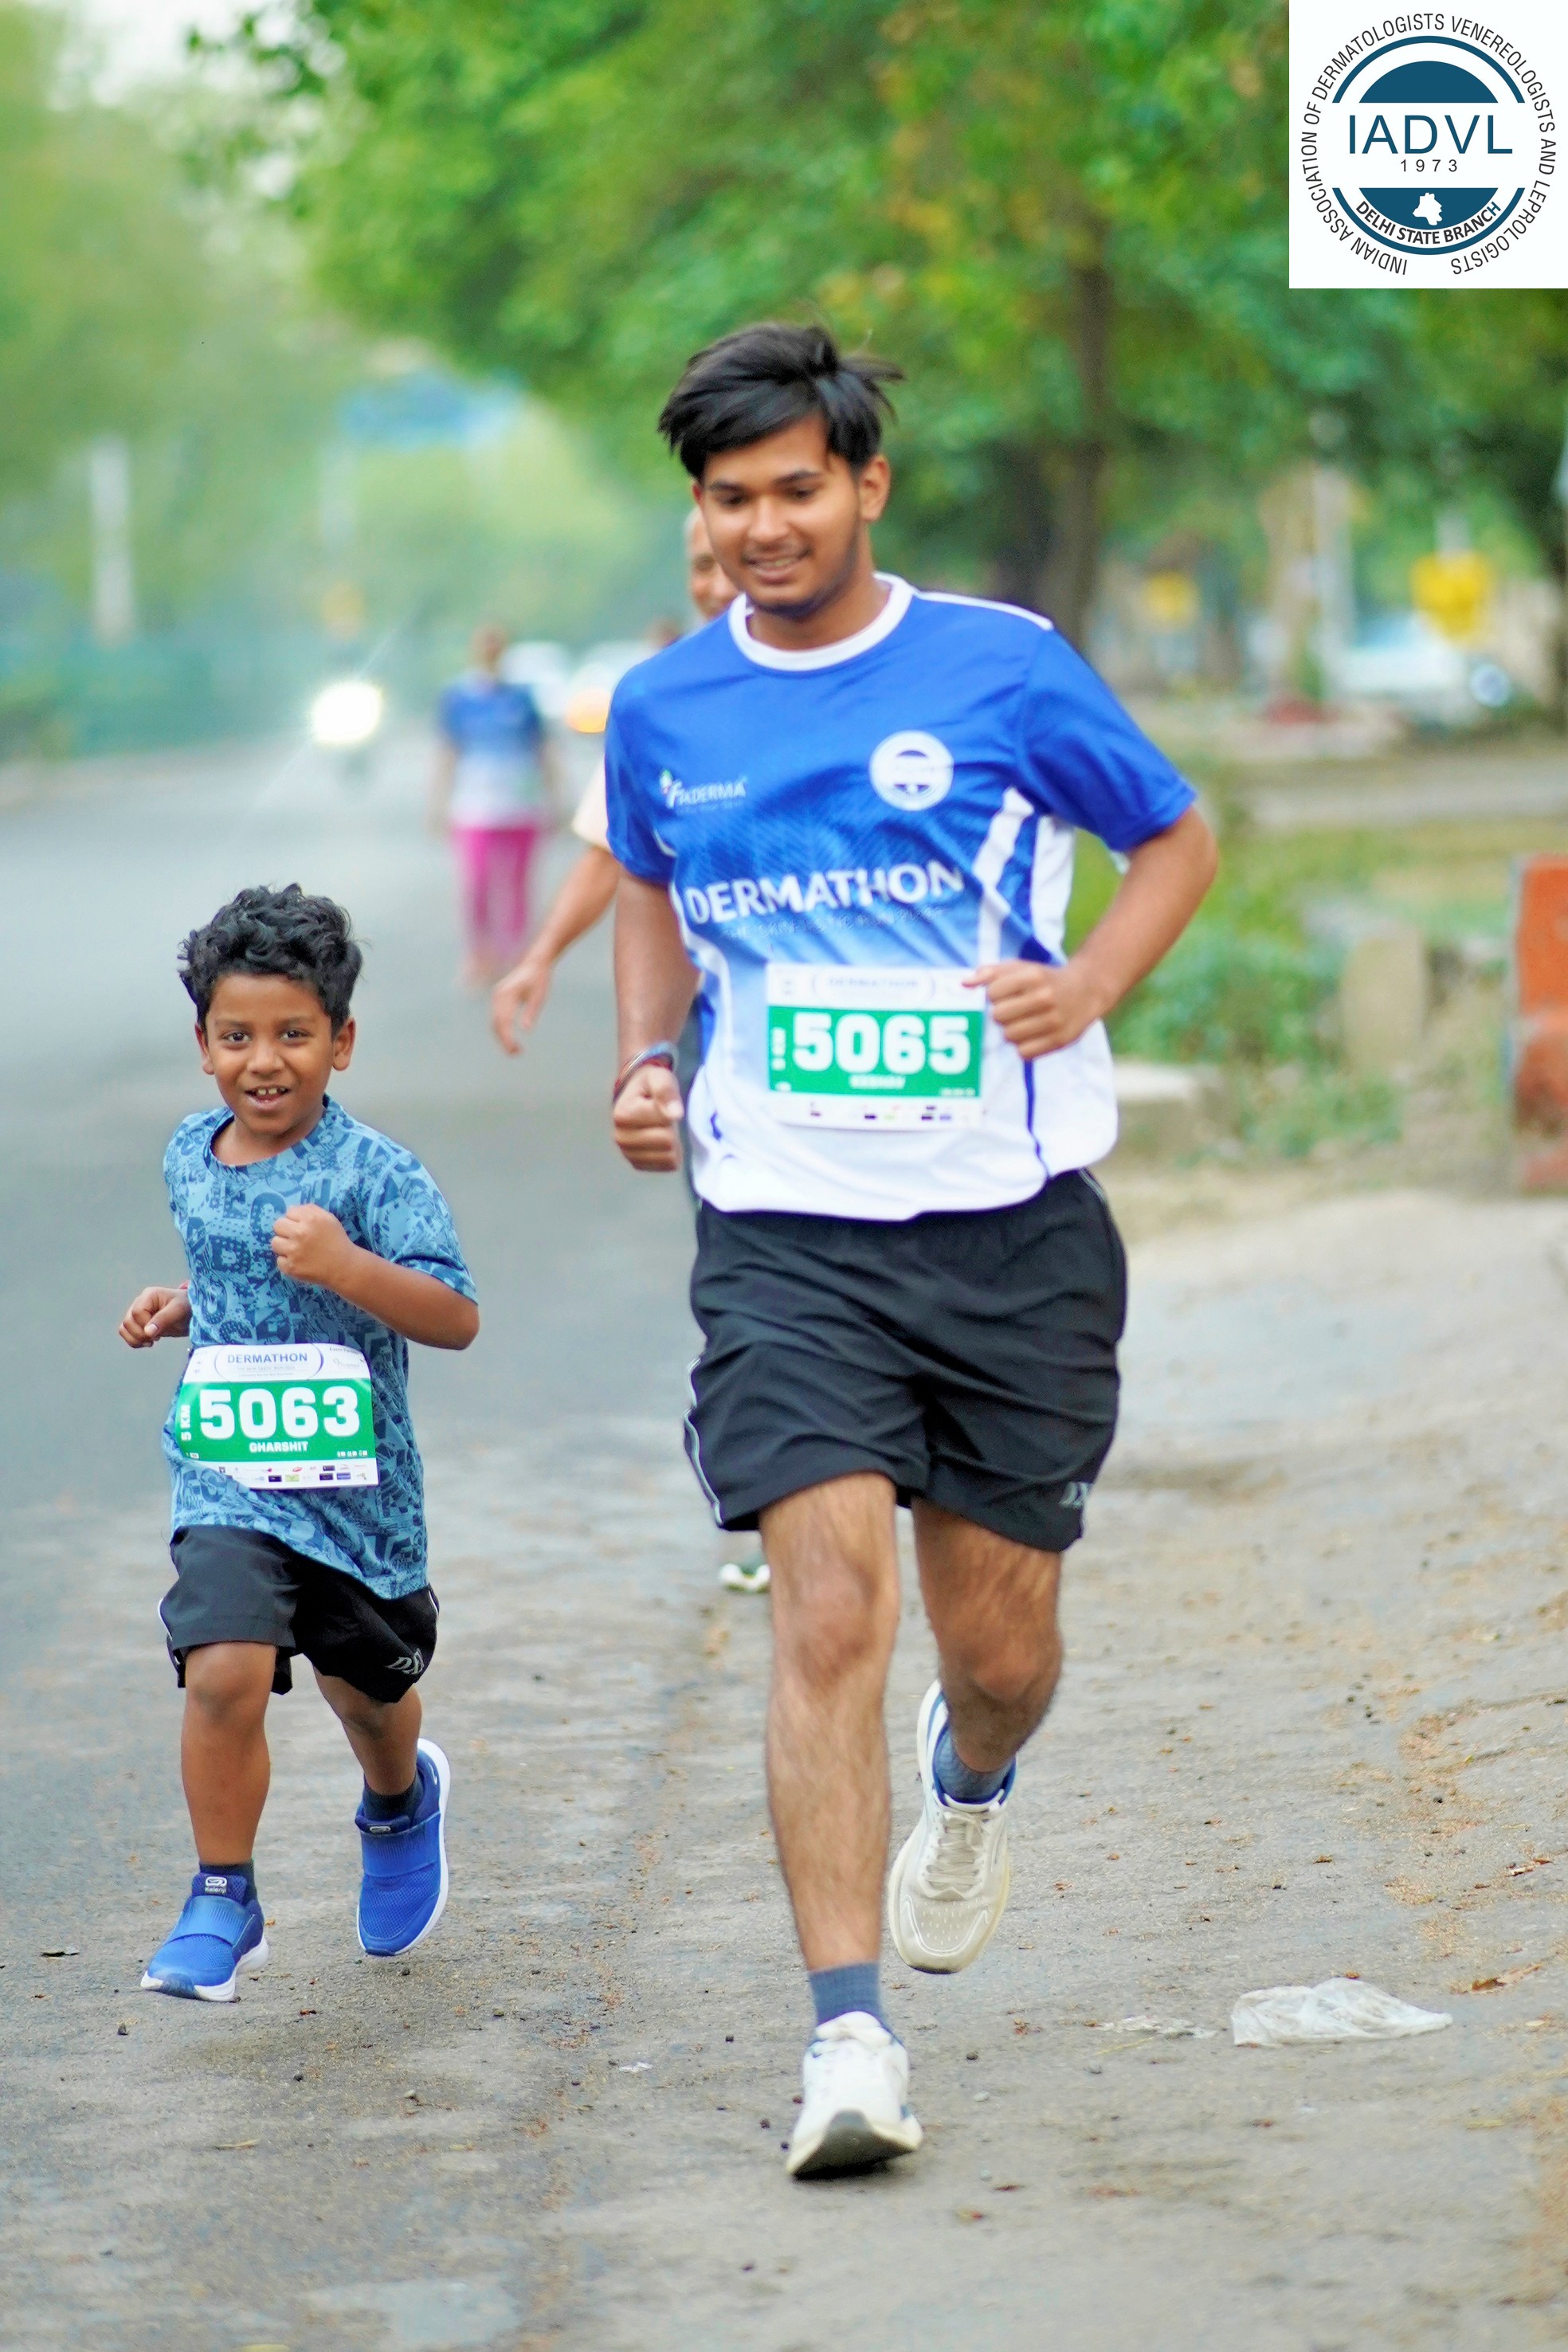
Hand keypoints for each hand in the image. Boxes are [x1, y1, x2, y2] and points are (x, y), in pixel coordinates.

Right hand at [119, 1284, 189, 1348]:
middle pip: (128, 1321)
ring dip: (136, 1339)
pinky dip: (134, 1341)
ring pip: (124, 1328)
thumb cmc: (187, 1307)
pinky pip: (126, 1333)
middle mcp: (140, 1303)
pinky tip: (148, 1343)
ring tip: (151, 1342)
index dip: (145, 1324)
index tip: (159, 1331)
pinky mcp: (138, 1323)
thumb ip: (163, 1319)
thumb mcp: (178, 1310)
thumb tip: (147, 1332)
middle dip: (140, 1334)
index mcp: (149, 1295)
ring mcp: (137, 1314)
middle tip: (157, 1338)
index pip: (137, 1312)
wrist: (191, 1314)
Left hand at [271, 1203, 358, 1290]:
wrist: (344, 1267)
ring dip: (283, 1246)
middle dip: (286, 1230)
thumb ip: (310, 1210)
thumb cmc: (337, 1241)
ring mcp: (293, 1251)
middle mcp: (300, 1233)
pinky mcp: (290, 1267)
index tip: (302, 1226)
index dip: (295, 1219)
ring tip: (295, 1250)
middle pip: (278, 1225)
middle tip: (295, 1238)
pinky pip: (279, 1260)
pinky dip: (287, 1262)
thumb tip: (291, 1210)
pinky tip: (298, 1262)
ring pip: (275, 1243)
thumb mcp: (328, 1219)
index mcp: (311, 1219)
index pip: (289, 1212)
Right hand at [491, 952, 551, 1054]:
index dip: (507, 1037)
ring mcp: (496, 997)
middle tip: (516, 1054)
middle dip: (504, 1040)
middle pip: (496, 1023)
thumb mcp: (539, 996)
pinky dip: (502, 1030)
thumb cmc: (539, 980)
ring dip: (502, 1037)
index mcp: (507, 994)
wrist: (535, 964)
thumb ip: (531, 1012)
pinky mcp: (498, 999)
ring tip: (515, 1050)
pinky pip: (497, 1018)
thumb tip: (526, 1030)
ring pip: (495, 1022)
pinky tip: (511, 1039)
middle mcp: (498, 995)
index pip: (503, 1021)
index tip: (515, 1050)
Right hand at [613, 1063, 683, 1172]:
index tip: (663, 1103)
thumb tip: (675, 1114)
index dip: (671, 1111)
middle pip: (667, 1142)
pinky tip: (663, 1142)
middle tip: (665, 1118)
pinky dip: (671, 1154)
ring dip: (673, 1143)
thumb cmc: (648, 1086)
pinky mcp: (637, 1165)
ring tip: (663, 1129)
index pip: (665, 1122)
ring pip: (668, 1157)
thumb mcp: (658, 1077)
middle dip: (672, 1129)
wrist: (636, 1097)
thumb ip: (665, 1091)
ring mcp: (627, 1154)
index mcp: (622, 1115)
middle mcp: (621, 1138)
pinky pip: (667, 1166)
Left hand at [968, 958, 1107, 1059]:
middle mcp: (1045, 997)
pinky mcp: (1060, 1040)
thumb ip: (991, 972)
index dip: (993, 996)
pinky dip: (1023, 1047)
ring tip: (1022, 1023)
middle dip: (1000, 1015)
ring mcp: (1054, 1020)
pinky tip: (1031, 1036)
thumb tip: (964, 984)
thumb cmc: (1045, 979)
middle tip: (1012, 1011)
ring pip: (1009, 1036)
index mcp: (1033, 976)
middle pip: (998, 1016)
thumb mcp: (1021, 967)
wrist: (1086, 990)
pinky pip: (1024, 1053)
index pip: (992, 993)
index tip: (1003, 995)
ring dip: (1010, 1032)